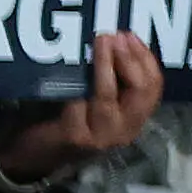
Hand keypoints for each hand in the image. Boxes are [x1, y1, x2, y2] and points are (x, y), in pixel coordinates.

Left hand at [0, 29, 160, 182]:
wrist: (38, 156)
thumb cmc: (73, 122)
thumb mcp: (101, 104)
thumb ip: (115, 82)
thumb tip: (120, 42)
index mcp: (136, 119)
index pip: (153, 87)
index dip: (145, 58)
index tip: (130, 36)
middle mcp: (126, 130)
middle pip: (139, 90)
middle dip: (128, 58)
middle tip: (116, 36)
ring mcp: (102, 136)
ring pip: (109, 94)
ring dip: (105, 64)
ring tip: (100, 42)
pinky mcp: (75, 137)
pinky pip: (80, 103)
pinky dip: (77, 85)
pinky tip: (73, 69)